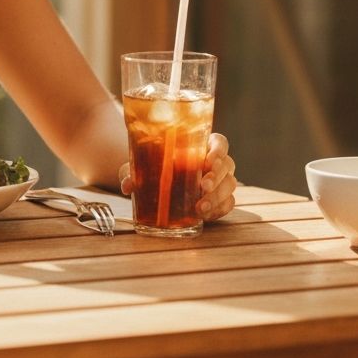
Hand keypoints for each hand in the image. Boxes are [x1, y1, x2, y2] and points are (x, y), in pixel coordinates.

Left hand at [118, 132, 236, 221]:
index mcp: (201, 146)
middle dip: (217, 176)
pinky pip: (228, 204)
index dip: (219, 150)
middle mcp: (215, 162)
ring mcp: (221, 182)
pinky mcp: (221, 200)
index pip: (219, 142)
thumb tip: (127, 185)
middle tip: (203, 185)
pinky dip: (218, 210)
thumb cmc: (154, 168)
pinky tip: (205, 215)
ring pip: (230, 186)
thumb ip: (132, 172)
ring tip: (200, 207)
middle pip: (227, 165)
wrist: (158, 186)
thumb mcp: (141, 167)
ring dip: (217, 197)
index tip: (209, 160)